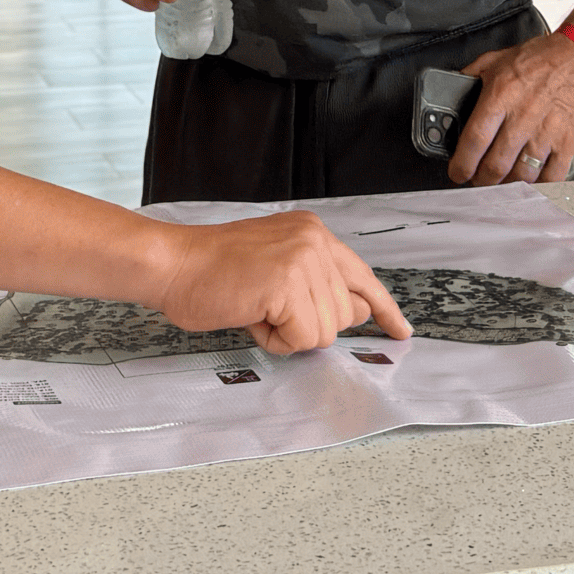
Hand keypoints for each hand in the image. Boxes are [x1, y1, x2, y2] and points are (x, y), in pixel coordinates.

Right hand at [148, 210, 411, 353]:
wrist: (172, 265)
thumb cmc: (212, 273)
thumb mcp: (275, 273)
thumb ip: (316, 289)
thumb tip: (357, 312)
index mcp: (312, 233)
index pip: (361, 275)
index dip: (383, 308)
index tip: (400, 329)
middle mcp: (314, 239)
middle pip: (343, 315)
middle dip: (305, 326)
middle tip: (264, 307)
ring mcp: (303, 258)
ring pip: (325, 331)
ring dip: (288, 334)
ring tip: (255, 308)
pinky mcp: (288, 283)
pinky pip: (302, 338)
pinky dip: (276, 340)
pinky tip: (252, 315)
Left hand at [450, 31, 573, 185]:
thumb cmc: (545, 57)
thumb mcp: (498, 59)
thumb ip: (472, 75)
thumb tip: (451, 89)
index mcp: (501, 95)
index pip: (474, 140)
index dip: (462, 164)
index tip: (458, 172)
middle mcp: (523, 115)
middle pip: (496, 165)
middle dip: (482, 180)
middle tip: (479, 179)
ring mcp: (548, 131)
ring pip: (522, 176)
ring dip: (508, 185)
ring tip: (503, 181)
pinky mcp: (569, 141)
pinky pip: (552, 176)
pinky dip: (539, 186)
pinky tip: (531, 182)